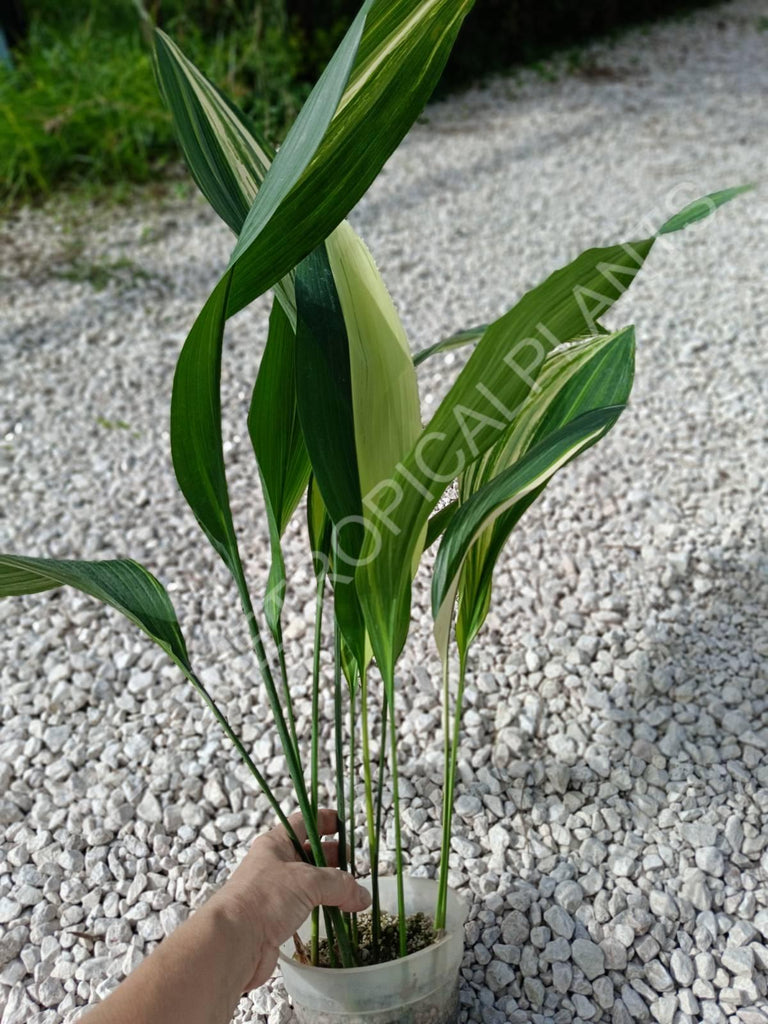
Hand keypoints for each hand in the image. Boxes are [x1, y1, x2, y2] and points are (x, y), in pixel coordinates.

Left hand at [209, 808, 370, 989]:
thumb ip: (339, 885)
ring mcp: (274, 893)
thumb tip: (363, 896)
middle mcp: (274, 865)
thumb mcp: (307, 881)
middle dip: (332, 857)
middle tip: (355, 864)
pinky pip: (304, 907)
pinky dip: (321, 909)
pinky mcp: (276, 919)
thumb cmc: (264, 899)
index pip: (304, 822)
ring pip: (307, 883)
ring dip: (329, 886)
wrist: (233, 943)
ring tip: (351, 892)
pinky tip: (337, 915)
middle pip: (308, 853)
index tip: (344, 824)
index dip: (324, 820)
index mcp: (276, 844)